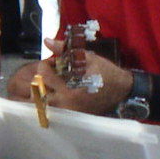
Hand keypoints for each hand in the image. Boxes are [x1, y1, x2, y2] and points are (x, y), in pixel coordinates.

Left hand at [4, 51, 132, 115]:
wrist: (121, 90)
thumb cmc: (105, 72)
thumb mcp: (86, 57)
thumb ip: (65, 49)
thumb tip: (47, 41)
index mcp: (69, 87)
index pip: (43, 76)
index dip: (44, 66)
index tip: (51, 63)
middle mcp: (66, 103)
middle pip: (37, 94)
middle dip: (39, 82)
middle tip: (47, 76)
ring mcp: (68, 112)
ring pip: (43, 105)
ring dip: (42, 94)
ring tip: (50, 86)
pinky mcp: (72, 117)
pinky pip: (53, 112)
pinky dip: (49, 103)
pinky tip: (56, 95)